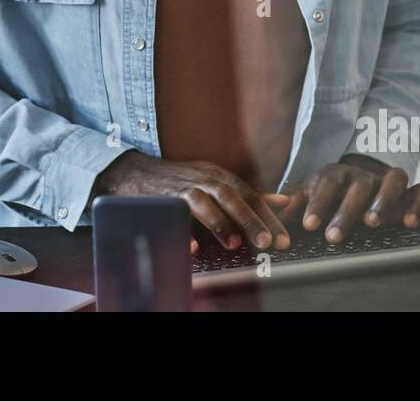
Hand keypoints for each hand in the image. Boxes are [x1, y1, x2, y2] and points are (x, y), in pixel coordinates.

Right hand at [94, 152, 291, 254]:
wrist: (135, 173)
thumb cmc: (181, 181)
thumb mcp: (216, 182)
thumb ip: (247, 194)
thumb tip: (283, 201)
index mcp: (220, 176)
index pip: (250, 195)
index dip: (269, 216)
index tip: (283, 238)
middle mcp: (204, 178)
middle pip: (231, 196)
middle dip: (250, 219)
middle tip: (266, 242)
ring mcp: (182, 187)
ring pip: (204, 202)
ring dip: (220, 223)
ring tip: (234, 244)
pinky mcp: (162, 198)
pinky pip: (174, 216)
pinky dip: (183, 232)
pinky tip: (192, 247)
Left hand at [262, 155, 419, 243]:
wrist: (357, 173)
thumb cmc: (328, 191)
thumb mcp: (306, 196)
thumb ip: (288, 208)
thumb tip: (264, 222)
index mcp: (335, 174)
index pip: (326, 184)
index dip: (318, 203)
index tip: (309, 225)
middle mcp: (363, 175)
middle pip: (358, 186)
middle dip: (346, 211)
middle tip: (334, 235)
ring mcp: (387, 181)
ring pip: (393, 181)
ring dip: (384, 199)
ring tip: (372, 222)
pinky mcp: (409, 191)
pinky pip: (419, 191)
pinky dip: (417, 204)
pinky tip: (408, 222)